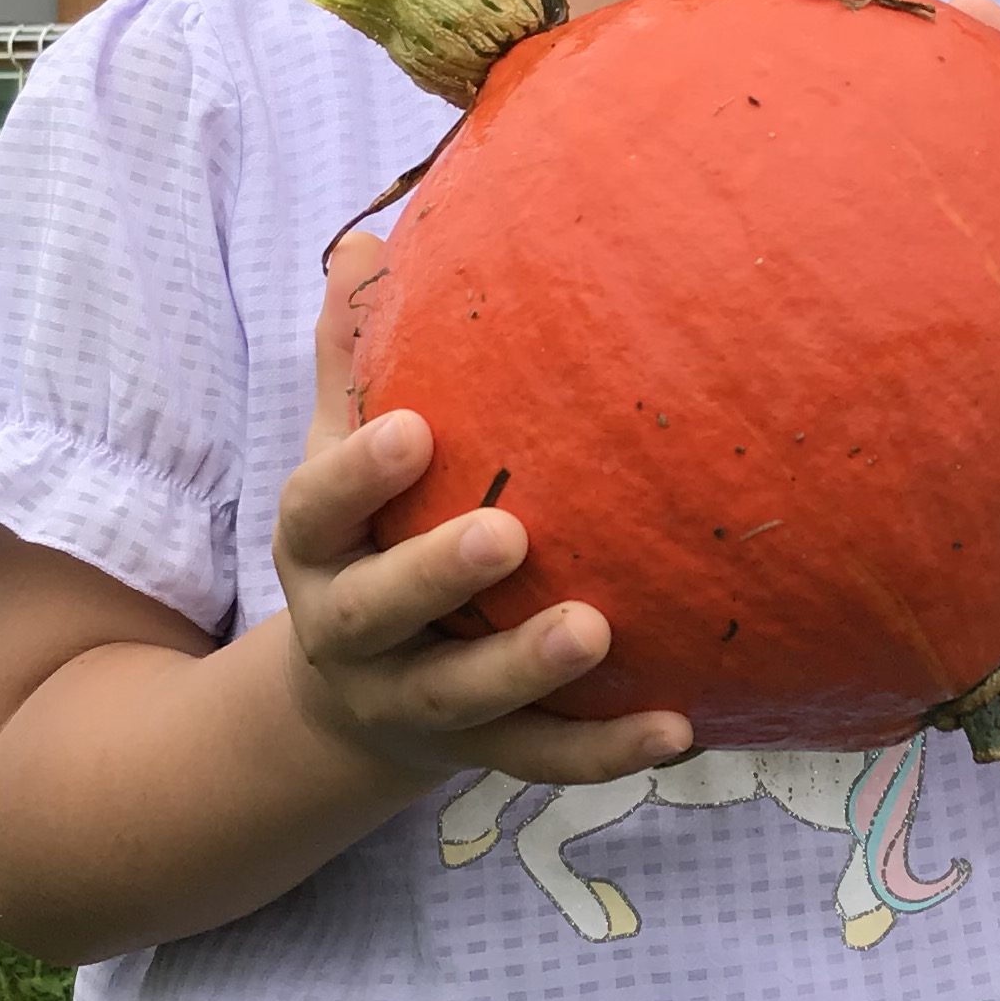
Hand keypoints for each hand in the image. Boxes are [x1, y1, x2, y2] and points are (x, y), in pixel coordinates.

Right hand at [273, 228, 695, 798]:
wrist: (353, 695)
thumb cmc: (373, 531)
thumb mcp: (343, 451)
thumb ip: (357, 357)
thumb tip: (366, 241)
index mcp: (317, 546)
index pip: (316, 507)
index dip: (358, 475)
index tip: (415, 431)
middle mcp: (349, 631)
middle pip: (378, 611)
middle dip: (436, 575)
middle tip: (510, 535)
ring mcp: (411, 701)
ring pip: (460, 698)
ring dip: (526, 671)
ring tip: (596, 631)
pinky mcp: (478, 753)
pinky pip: (541, 759)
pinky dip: (606, 750)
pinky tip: (683, 727)